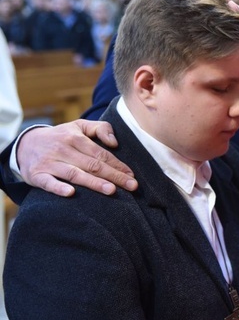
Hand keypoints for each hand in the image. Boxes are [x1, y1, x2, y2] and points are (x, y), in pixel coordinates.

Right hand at [16, 120, 137, 196]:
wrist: (25, 144)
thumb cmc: (60, 137)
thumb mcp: (79, 126)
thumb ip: (100, 128)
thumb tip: (114, 142)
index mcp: (76, 138)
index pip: (101, 154)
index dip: (118, 164)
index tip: (132, 175)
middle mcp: (63, 150)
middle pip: (92, 165)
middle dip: (114, 176)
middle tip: (131, 186)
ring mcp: (49, 163)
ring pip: (74, 174)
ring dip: (93, 183)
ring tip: (111, 190)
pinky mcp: (37, 175)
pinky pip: (48, 182)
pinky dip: (58, 188)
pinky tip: (71, 193)